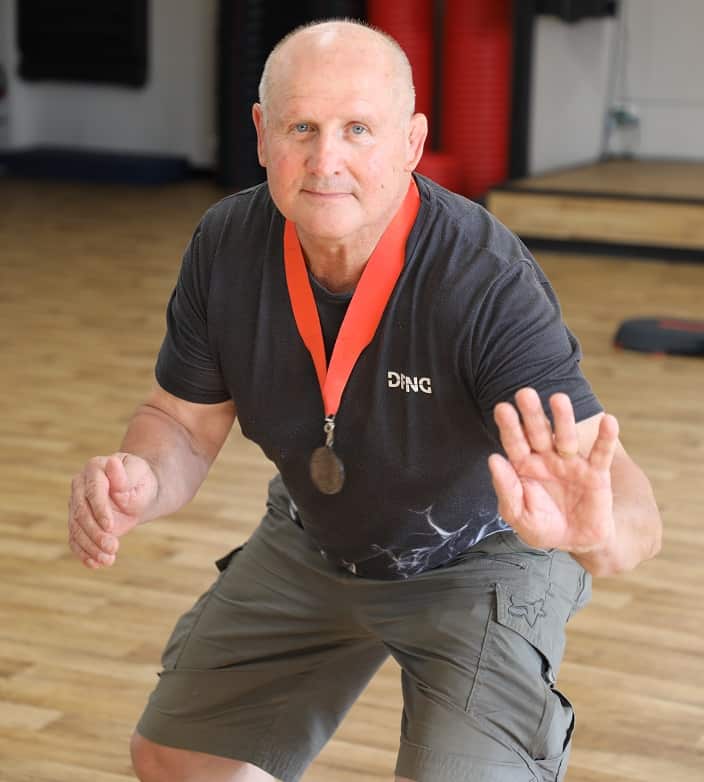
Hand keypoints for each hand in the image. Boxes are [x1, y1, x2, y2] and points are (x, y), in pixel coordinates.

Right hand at [68, 453, 157, 567]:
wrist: (138, 491)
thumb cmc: (140, 480)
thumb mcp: (138, 475)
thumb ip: (123, 475)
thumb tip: (111, 462)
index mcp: (94, 468)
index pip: (93, 491)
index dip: (100, 510)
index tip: (111, 527)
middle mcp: (79, 485)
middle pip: (81, 512)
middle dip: (95, 533)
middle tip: (113, 548)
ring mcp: (75, 503)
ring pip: (76, 528)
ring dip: (90, 546)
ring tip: (107, 559)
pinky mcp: (77, 521)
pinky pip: (75, 538)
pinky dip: (84, 553)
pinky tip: (96, 564)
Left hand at [488, 388, 618, 554]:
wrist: (576, 541)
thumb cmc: (542, 525)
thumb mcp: (518, 514)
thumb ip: (506, 489)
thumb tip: (493, 459)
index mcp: (524, 465)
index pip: (515, 442)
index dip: (509, 426)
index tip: (502, 408)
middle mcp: (547, 458)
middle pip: (538, 432)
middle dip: (532, 414)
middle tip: (525, 393)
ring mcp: (572, 463)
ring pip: (567, 437)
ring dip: (564, 418)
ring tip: (559, 399)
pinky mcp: (596, 474)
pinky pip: (601, 453)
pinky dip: (606, 438)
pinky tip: (609, 421)